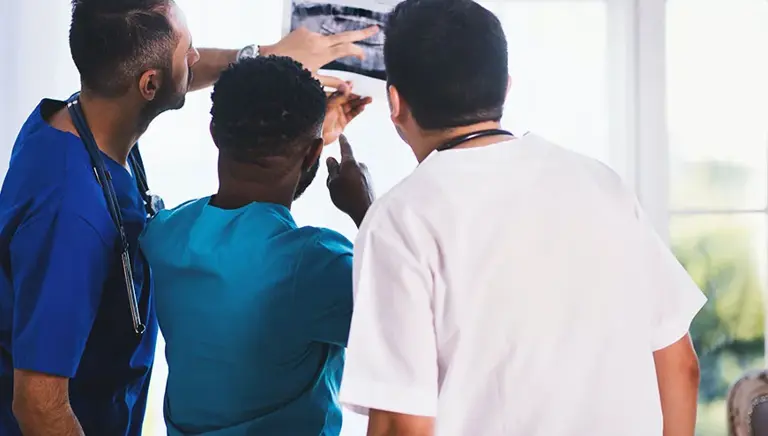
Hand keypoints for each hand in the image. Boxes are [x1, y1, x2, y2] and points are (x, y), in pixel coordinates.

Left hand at [261, 26, 379, 72]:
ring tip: (311, 61)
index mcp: (322, 54)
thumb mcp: (313, 81)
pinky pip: (314, 37)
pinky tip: (304, 54)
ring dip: (328, 47)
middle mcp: (318, 41)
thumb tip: (348, 87)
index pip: (347, 49)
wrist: (268, 60)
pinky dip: (315, 45)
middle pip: (345, 35)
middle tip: (376, 29)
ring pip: (327, 39)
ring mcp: (310, 34)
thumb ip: (332, 82)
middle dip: (362, 33)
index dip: (358, 51)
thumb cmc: (291, 74)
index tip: (363, 55)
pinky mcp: (303, 30)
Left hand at [323, 83, 372, 145]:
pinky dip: (357, 111)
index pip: (340, 92)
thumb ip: (339, 96)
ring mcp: (339, 114)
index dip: (347, 88)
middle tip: (365, 94)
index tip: (354, 85)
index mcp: (328, 100)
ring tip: (368, 100)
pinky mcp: (342, 122)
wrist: (317, 136)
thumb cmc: (317, 120)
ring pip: (351, 106)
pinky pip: (352, 115)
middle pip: (347, 99)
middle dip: (356, 96)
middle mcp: (334, 107)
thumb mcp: (329, 105)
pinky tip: (362, 107)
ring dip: (360, 103)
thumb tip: (347, 88)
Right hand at [327, 135, 374, 227]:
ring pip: (351, 173)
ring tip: (341, 194)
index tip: (342, 136)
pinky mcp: (370, 183)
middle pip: (347, 164)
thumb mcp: (332, 182)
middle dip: (339, 171)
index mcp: (350, 163)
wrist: (366, 211)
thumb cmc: (346, 197)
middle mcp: (361, 166)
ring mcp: (367, 174)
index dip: (342, 142)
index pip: (345, 148)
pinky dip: (352, 185)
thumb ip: (331, 169)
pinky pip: (357, 181)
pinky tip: (350, 197)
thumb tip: (331, 159)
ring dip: (345, 180)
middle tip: (333, 184)